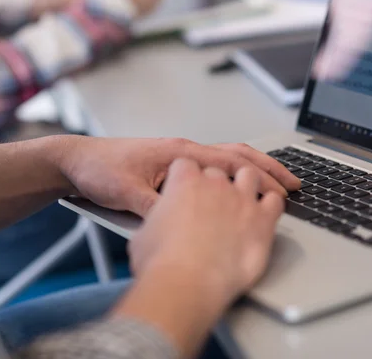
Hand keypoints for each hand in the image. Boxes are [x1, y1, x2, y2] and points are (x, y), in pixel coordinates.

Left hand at [55, 136, 299, 216]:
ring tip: (273, 184)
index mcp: (180, 153)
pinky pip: (211, 166)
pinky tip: (235, 188)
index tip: (285, 189)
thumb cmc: (100, 170)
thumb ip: (155, 207)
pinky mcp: (171, 166)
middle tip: (294, 183)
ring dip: (252, 169)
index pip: (232, 161)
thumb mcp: (126, 193)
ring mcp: (178, 156)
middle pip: (237, 154)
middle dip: (268, 168)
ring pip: (226, 157)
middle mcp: (184, 150)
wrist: (77, 160)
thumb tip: (180, 221)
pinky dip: (232, 174)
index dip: (262, 175)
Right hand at [129, 159, 284, 303]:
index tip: (186, 190)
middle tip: (212, 204)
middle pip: (219, 171)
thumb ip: (155, 221)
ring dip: (247, 184)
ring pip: (250, 175)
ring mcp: (241, 198)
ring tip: (243, 201)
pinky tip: (266, 214)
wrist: (187, 283)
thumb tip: (156, 228)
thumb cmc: (161, 262)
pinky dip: (272, 204)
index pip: (186, 165)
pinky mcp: (263, 219)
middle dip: (216, 185)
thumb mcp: (143, 234)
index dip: (186, 177)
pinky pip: (275, 201)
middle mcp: (215, 184)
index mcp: (184, 181)